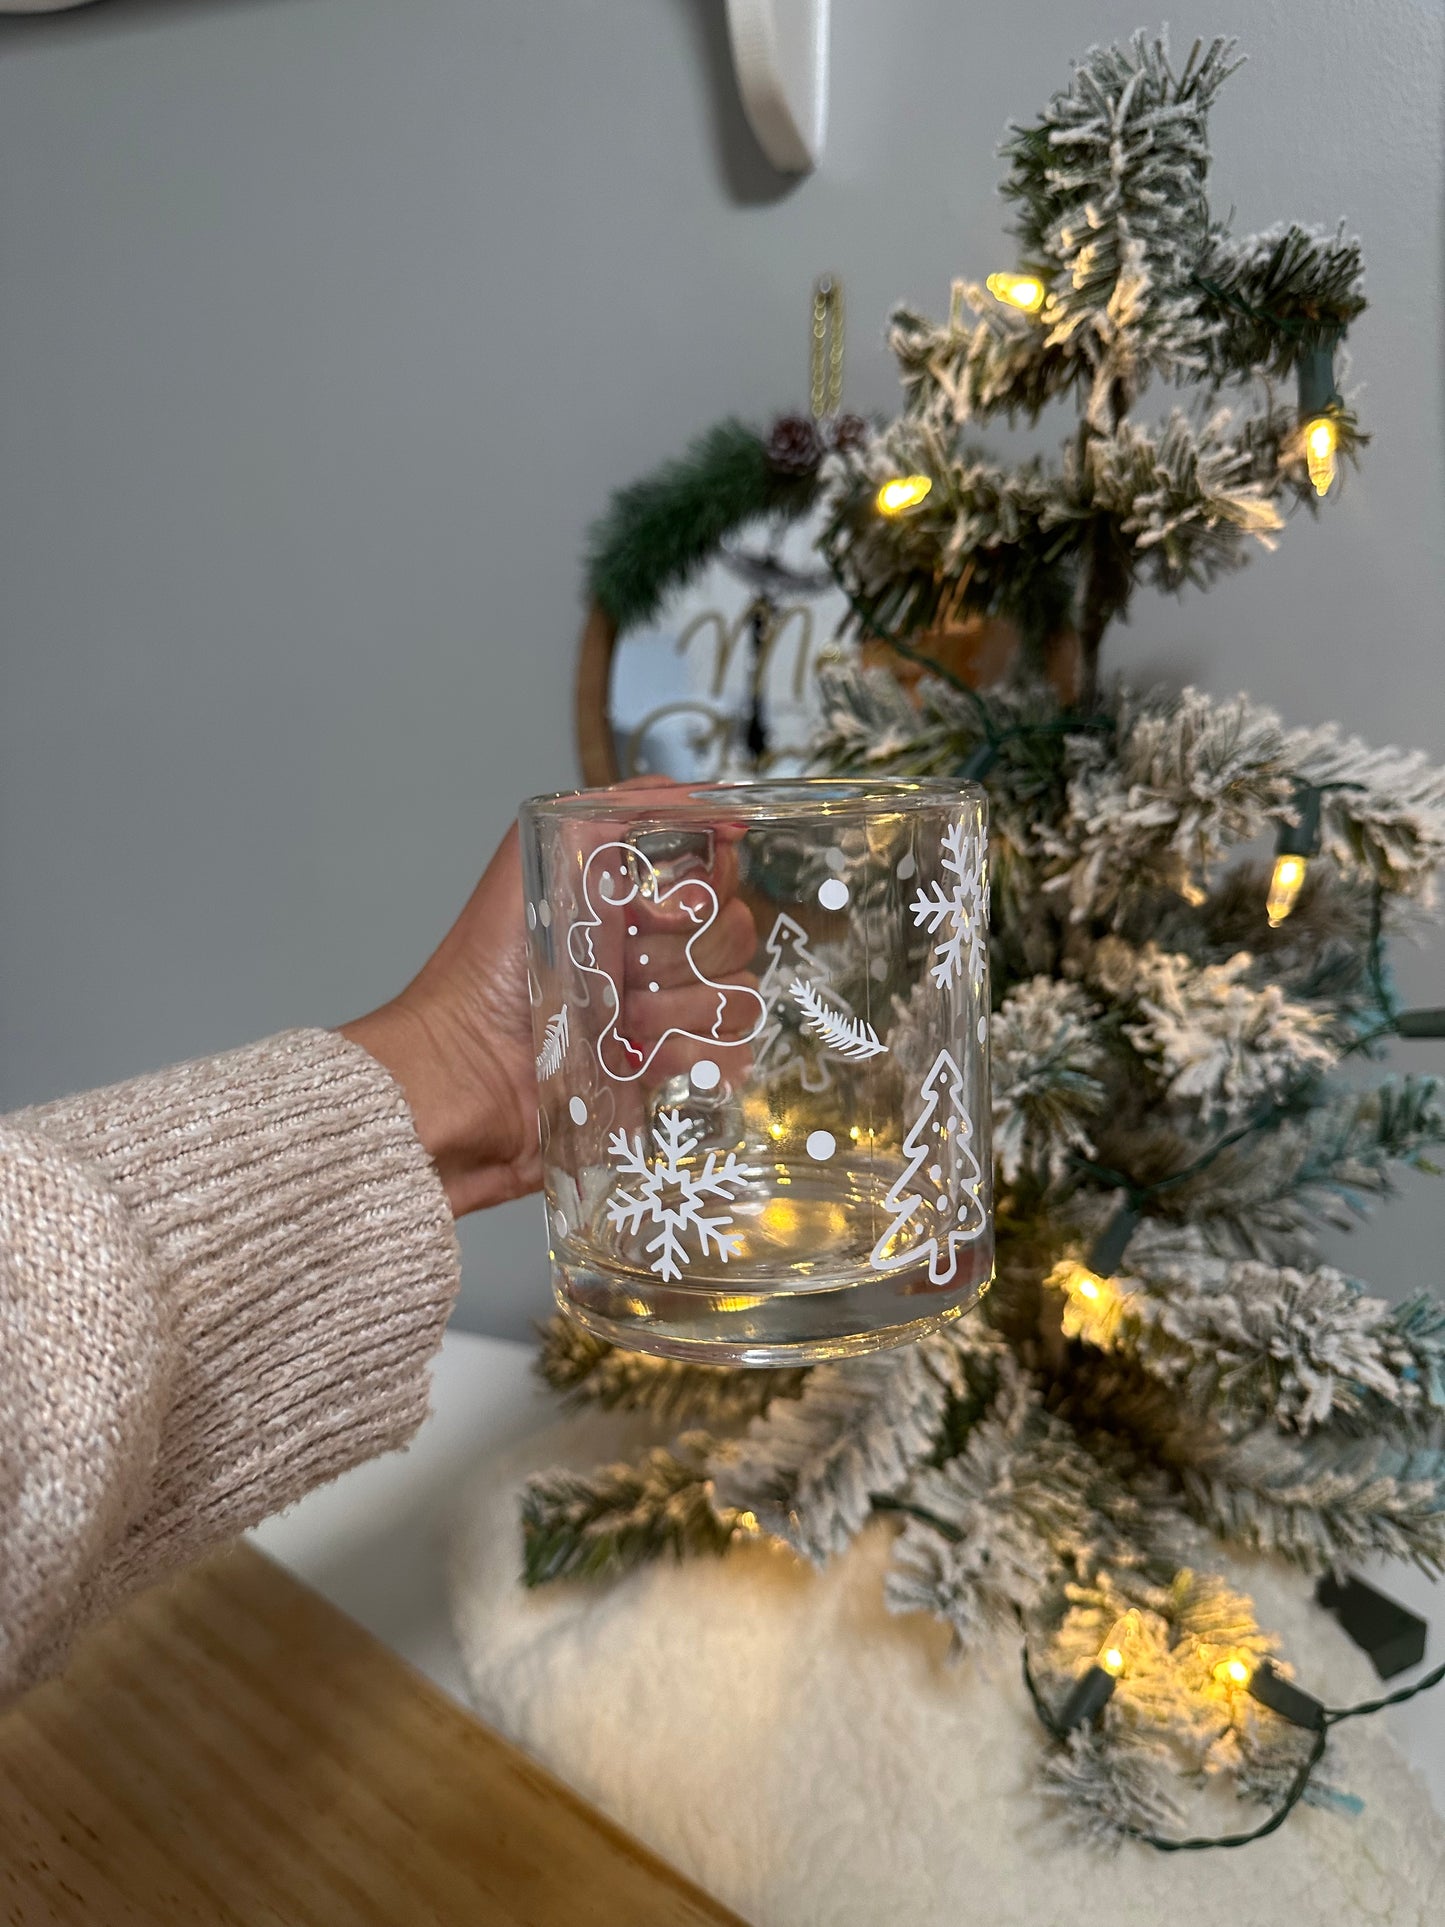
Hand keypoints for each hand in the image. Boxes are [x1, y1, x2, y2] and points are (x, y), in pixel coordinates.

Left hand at [340, 781, 757, 1218]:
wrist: (466, 1069)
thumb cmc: (489, 965)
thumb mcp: (535, 859)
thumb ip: (603, 814)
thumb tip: (681, 789)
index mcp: (637, 903)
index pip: (719, 879)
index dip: (702, 887)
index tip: (656, 905)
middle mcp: (662, 955)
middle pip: (736, 935)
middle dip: (684, 953)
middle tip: (625, 968)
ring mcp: (672, 1017)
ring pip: (737, 998)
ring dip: (680, 1010)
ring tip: (622, 1026)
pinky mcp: (673, 1076)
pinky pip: (732, 1057)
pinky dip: (692, 1057)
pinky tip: (643, 1061)